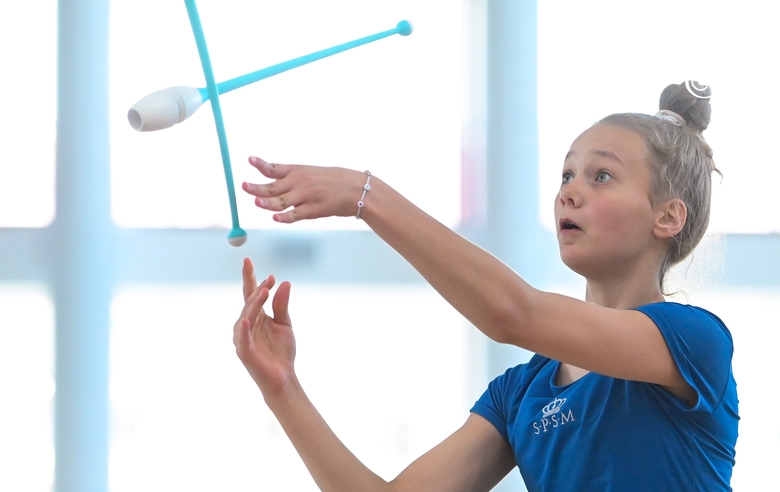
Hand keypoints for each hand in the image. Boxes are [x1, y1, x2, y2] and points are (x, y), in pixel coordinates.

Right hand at [233, 258, 296, 397]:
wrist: (284, 377)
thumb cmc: (282, 352)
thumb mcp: (285, 324)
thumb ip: (282, 305)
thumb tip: (285, 282)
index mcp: (255, 316)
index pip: (250, 293)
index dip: (249, 277)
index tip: (248, 259)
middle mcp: (246, 324)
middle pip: (249, 302)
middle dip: (259, 289)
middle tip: (270, 279)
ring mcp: (243, 338)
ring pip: (247, 315)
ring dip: (255, 303)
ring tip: (265, 291)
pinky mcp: (244, 352)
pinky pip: (243, 338)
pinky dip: (244, 329)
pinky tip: (247, 320)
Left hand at [241, 156, 366, 222]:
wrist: (357, 189)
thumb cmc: (335, 181)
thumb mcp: (312, 172)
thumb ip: (293, 178)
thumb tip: (273, 182)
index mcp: (298, 171)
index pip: (274, 168)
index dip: (260, 164)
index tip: (250, 160)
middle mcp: (300, 182)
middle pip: (273, 186)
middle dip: (256, 187)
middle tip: (244, 186)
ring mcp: (306, 196)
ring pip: (281, 201)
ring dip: (267, 203)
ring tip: (256, 202)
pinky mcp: (314, 210)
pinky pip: (296, 215)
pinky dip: (285, 218)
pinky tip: (275, 218)